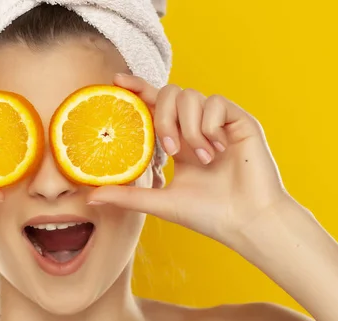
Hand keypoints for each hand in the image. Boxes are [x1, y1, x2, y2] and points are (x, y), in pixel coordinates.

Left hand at [88, 74, 290, 245]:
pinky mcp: (240, 121)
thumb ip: (127, 196)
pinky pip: (216, 103)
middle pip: (170, 94)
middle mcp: (197, 128)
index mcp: (179, 142)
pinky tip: (218, 150)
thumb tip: (89, 197)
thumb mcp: (160, 202)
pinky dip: (210, 126)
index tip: (117, 81)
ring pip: (191, 96)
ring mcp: (219, 123)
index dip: (138, 89)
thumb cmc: (208, 215)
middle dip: (163, 117)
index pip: (154, 106)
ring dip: (189, 128)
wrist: (247, 222)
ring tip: (201, 158)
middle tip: (171, 149)